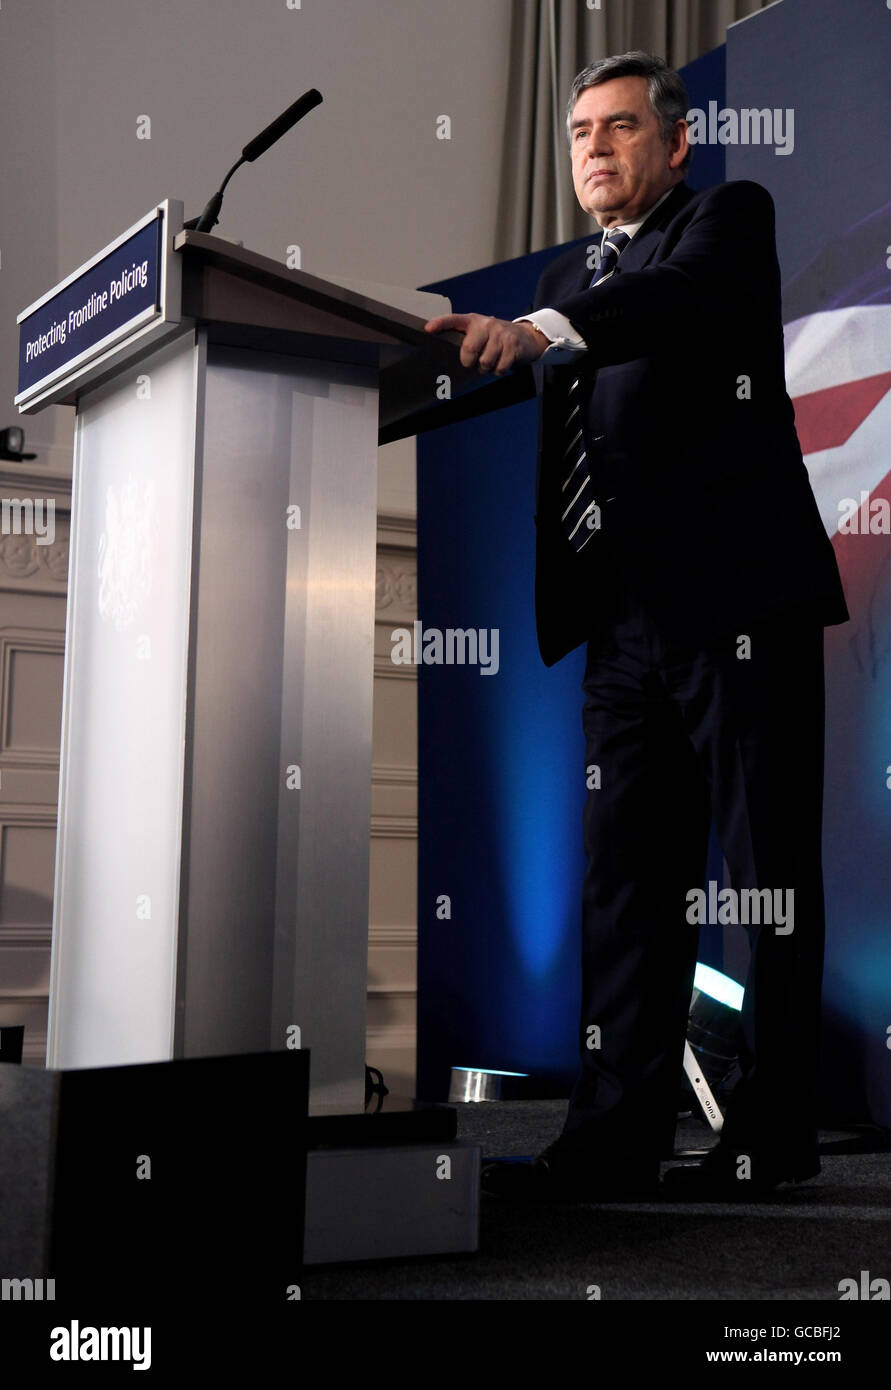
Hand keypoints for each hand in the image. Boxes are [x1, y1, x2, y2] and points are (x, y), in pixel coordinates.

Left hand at [423, 312, 548, 374]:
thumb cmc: (495, 337)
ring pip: (485, 362)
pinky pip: (499, 367)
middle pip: (469, 348)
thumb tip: (445, 357)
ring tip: (490, 360)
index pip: (453, 320)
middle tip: (473, 362)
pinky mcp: (512, 344)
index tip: (428, 329)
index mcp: (472, 321)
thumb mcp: (479, 333)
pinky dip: (499, 370)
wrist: (525, 336)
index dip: (440, 324)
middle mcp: (486, 324)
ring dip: (486, 368)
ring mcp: (500, 333)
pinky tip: (501, 361)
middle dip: (469, 361)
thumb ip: (465, 339)